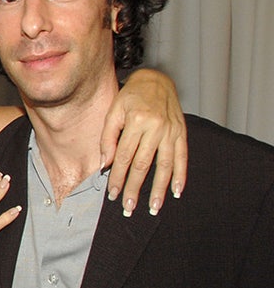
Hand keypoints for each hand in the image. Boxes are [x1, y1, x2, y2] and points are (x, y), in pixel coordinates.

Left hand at [102, 69, 187, 216]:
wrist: (156, 80)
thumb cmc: (130, 97)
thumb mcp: (113, 112)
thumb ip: (108, 138)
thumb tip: (105, 165)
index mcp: (136, 121)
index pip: (124, 157)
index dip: (118, 177)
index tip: (113, 194)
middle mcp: (155, 127)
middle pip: (143, 164)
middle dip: (135, 188)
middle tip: (129, 207)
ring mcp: (171, 131)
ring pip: (165, 165)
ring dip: (159, 189)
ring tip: (154, 207)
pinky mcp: (182, 133)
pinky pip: (183, 157)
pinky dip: (181, 176)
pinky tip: (176, 191)